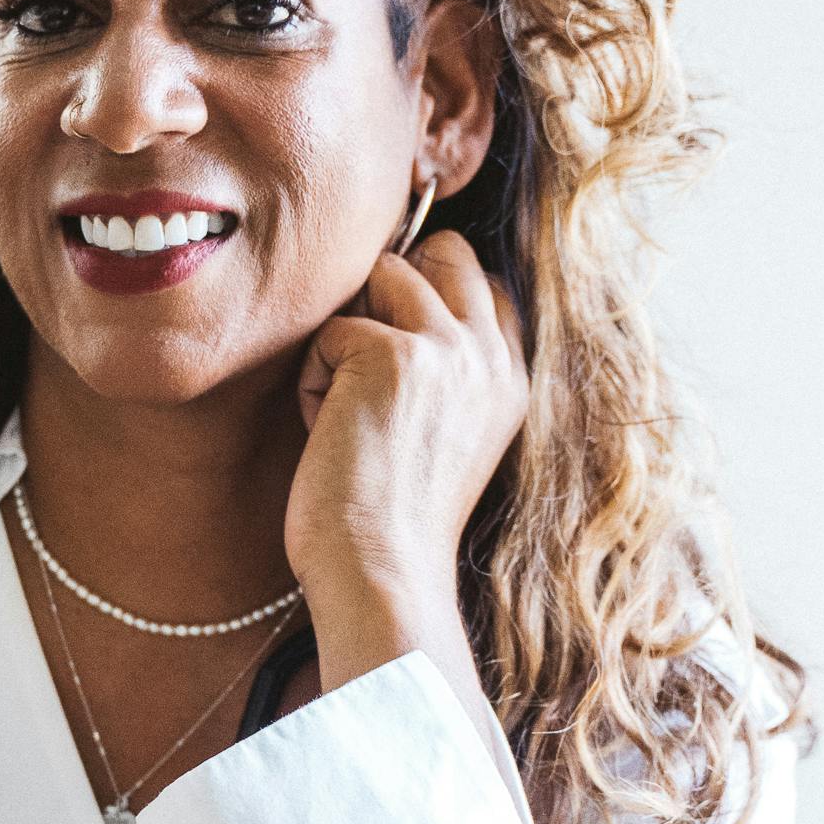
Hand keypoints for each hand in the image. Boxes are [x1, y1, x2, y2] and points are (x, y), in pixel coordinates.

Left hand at [284, 233, 528, 699]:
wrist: (382, 572)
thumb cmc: (394, 524)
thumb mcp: (451, 439)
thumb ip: (448, 375)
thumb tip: (393, 310)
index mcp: (510, 380)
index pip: (488, 286)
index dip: (434, 294)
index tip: (397, 352)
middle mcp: (488, 356)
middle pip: (445, 251)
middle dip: (392, 281)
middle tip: (363, 356)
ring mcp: (446, 349)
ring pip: (384, 272)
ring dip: (348, 331)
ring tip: (344, 405)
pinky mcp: (390, 355)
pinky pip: (329, 330)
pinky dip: (313, 380)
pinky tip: (326, 433)